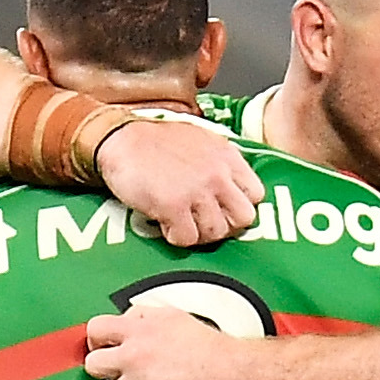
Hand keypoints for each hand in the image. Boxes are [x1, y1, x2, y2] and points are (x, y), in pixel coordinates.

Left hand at [83, 299, 248, 379]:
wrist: (229, 374)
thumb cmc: (206, 347)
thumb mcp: (173, 316)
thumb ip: (144, 316)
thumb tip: (126, 319)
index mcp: (138, 329)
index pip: (96, 329)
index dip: (97, 340)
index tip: (103, 347)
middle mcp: (134, 356)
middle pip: (94, 365)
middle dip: (104, 369)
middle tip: (120, 371)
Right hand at [97, 119, 259, 248]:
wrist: (122, 140)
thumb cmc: (157, 141)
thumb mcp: (202, 141)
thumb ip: (221, 163)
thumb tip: (231, 187)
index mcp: (227, 157)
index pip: (256, 194)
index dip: (239, 206)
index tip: (224, 208)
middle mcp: (217, 174)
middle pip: (243, 218)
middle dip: (225, 225)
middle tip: (205, 222)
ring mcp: (197, 191)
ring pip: (216, 233)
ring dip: (198, 233)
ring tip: (182, 221)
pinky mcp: (173, 206)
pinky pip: (187, 239)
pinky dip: (175, 236)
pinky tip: (165, 222)